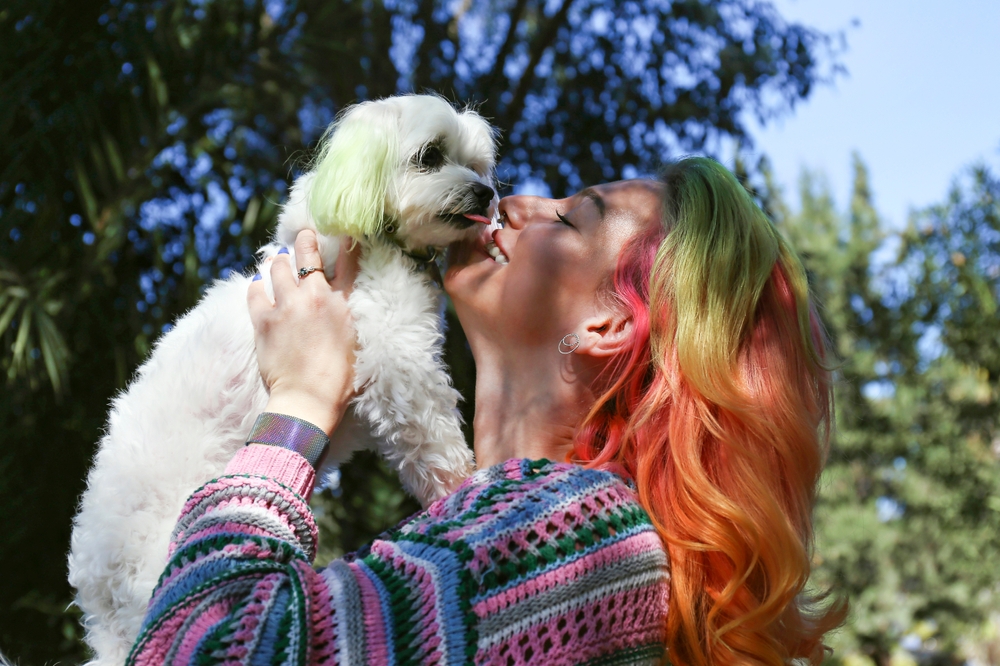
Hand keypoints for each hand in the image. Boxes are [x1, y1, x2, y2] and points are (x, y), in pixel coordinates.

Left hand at [247, 230, 359, 433]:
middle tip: (303, 236)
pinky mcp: (263, 320)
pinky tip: (258, 284)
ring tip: (278, 261)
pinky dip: (257, 285)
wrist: (308, 398)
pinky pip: (255, 291)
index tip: (341, 231)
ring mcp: (286, 306)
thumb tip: (344, 306)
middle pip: (306, 255)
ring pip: (277, 267)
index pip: (347, 262)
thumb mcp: (355, 340)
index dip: (344, 242)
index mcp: (341, 303)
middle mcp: (313, 297)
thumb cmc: (340, 378)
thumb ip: (349, 316)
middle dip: (304, 242)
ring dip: (278, 262)